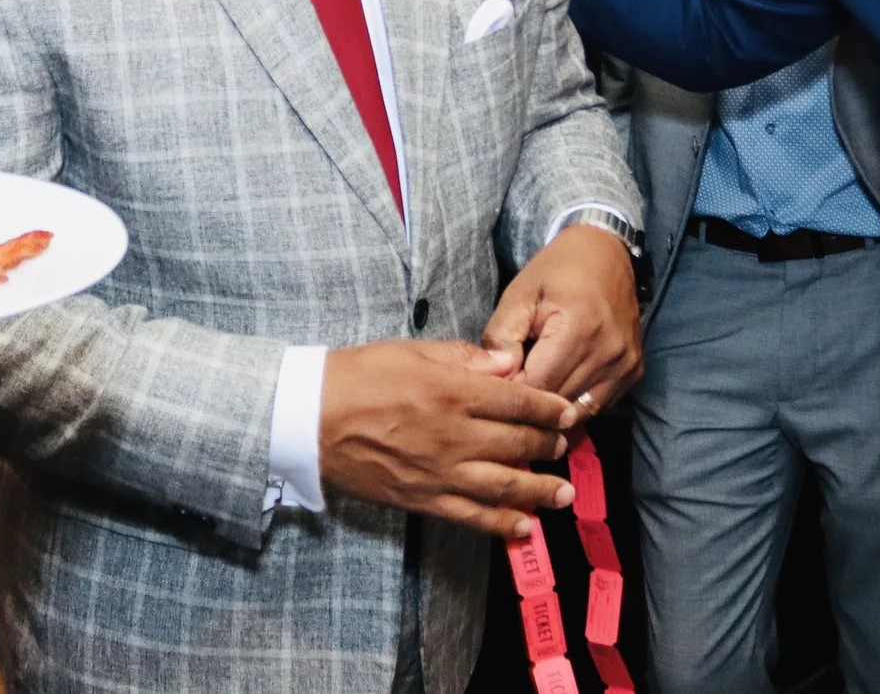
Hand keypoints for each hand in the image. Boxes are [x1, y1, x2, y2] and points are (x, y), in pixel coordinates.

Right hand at [319, 338, 577, 539]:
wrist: (311, 417)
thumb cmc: (359, 375)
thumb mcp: (413, 351)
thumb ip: (465, 358)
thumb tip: (509, 365)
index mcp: (453, 392)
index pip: (519, 401)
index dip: (550, 408)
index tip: (568, 412)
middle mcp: (454, 435)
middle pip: (517, 442)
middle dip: (548, 444)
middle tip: (565, 445)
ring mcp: (440, 472)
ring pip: (503, 485)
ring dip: (539, 491)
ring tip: (563, 494)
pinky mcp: (422, 499)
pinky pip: (470, 517)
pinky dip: (500, 524)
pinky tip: (524, 528)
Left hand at [483, 225, 642, 417]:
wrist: (605, 253)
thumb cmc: (556, 271)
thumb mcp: (519, 294)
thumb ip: (502, 336)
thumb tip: (500, 378)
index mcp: (579, 328)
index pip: (538, 385)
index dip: (512, 391)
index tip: (496, 384)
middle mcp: (609, 352)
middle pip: (560, 402)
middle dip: (531, 402)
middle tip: (511, 388)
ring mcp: (626, 364)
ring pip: (580, 410)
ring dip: (554, 406)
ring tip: (535, 387)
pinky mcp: (634, 371)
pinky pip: (599, 404)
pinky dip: (576, 401)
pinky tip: (560, 383)